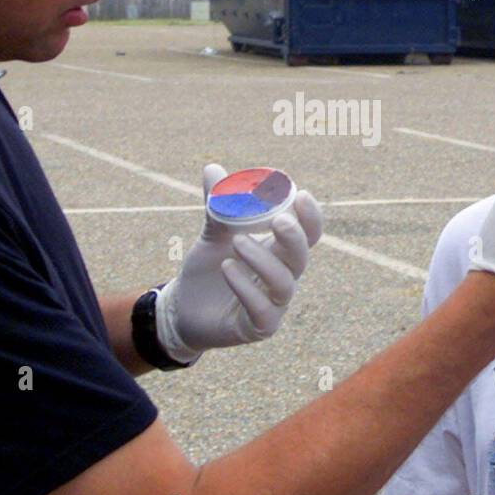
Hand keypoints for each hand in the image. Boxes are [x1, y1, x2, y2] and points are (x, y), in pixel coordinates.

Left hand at [155, 164, 322, 361]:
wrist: (183, 308)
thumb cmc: (208, 269)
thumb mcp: (212, 234)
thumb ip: (217, 205)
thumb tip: (212, 168)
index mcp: (279, 251)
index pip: (307, 234)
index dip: (311, 217)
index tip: (302, 195)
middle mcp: (282, 276)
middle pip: (301, 257)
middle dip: (294, 237)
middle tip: (278, 220)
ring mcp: (274, 304)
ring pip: (283, 282)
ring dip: (264, 259)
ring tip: (237, 242)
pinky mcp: (258, 326)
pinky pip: (262, 309)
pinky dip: (246, 287)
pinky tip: (227, 269)